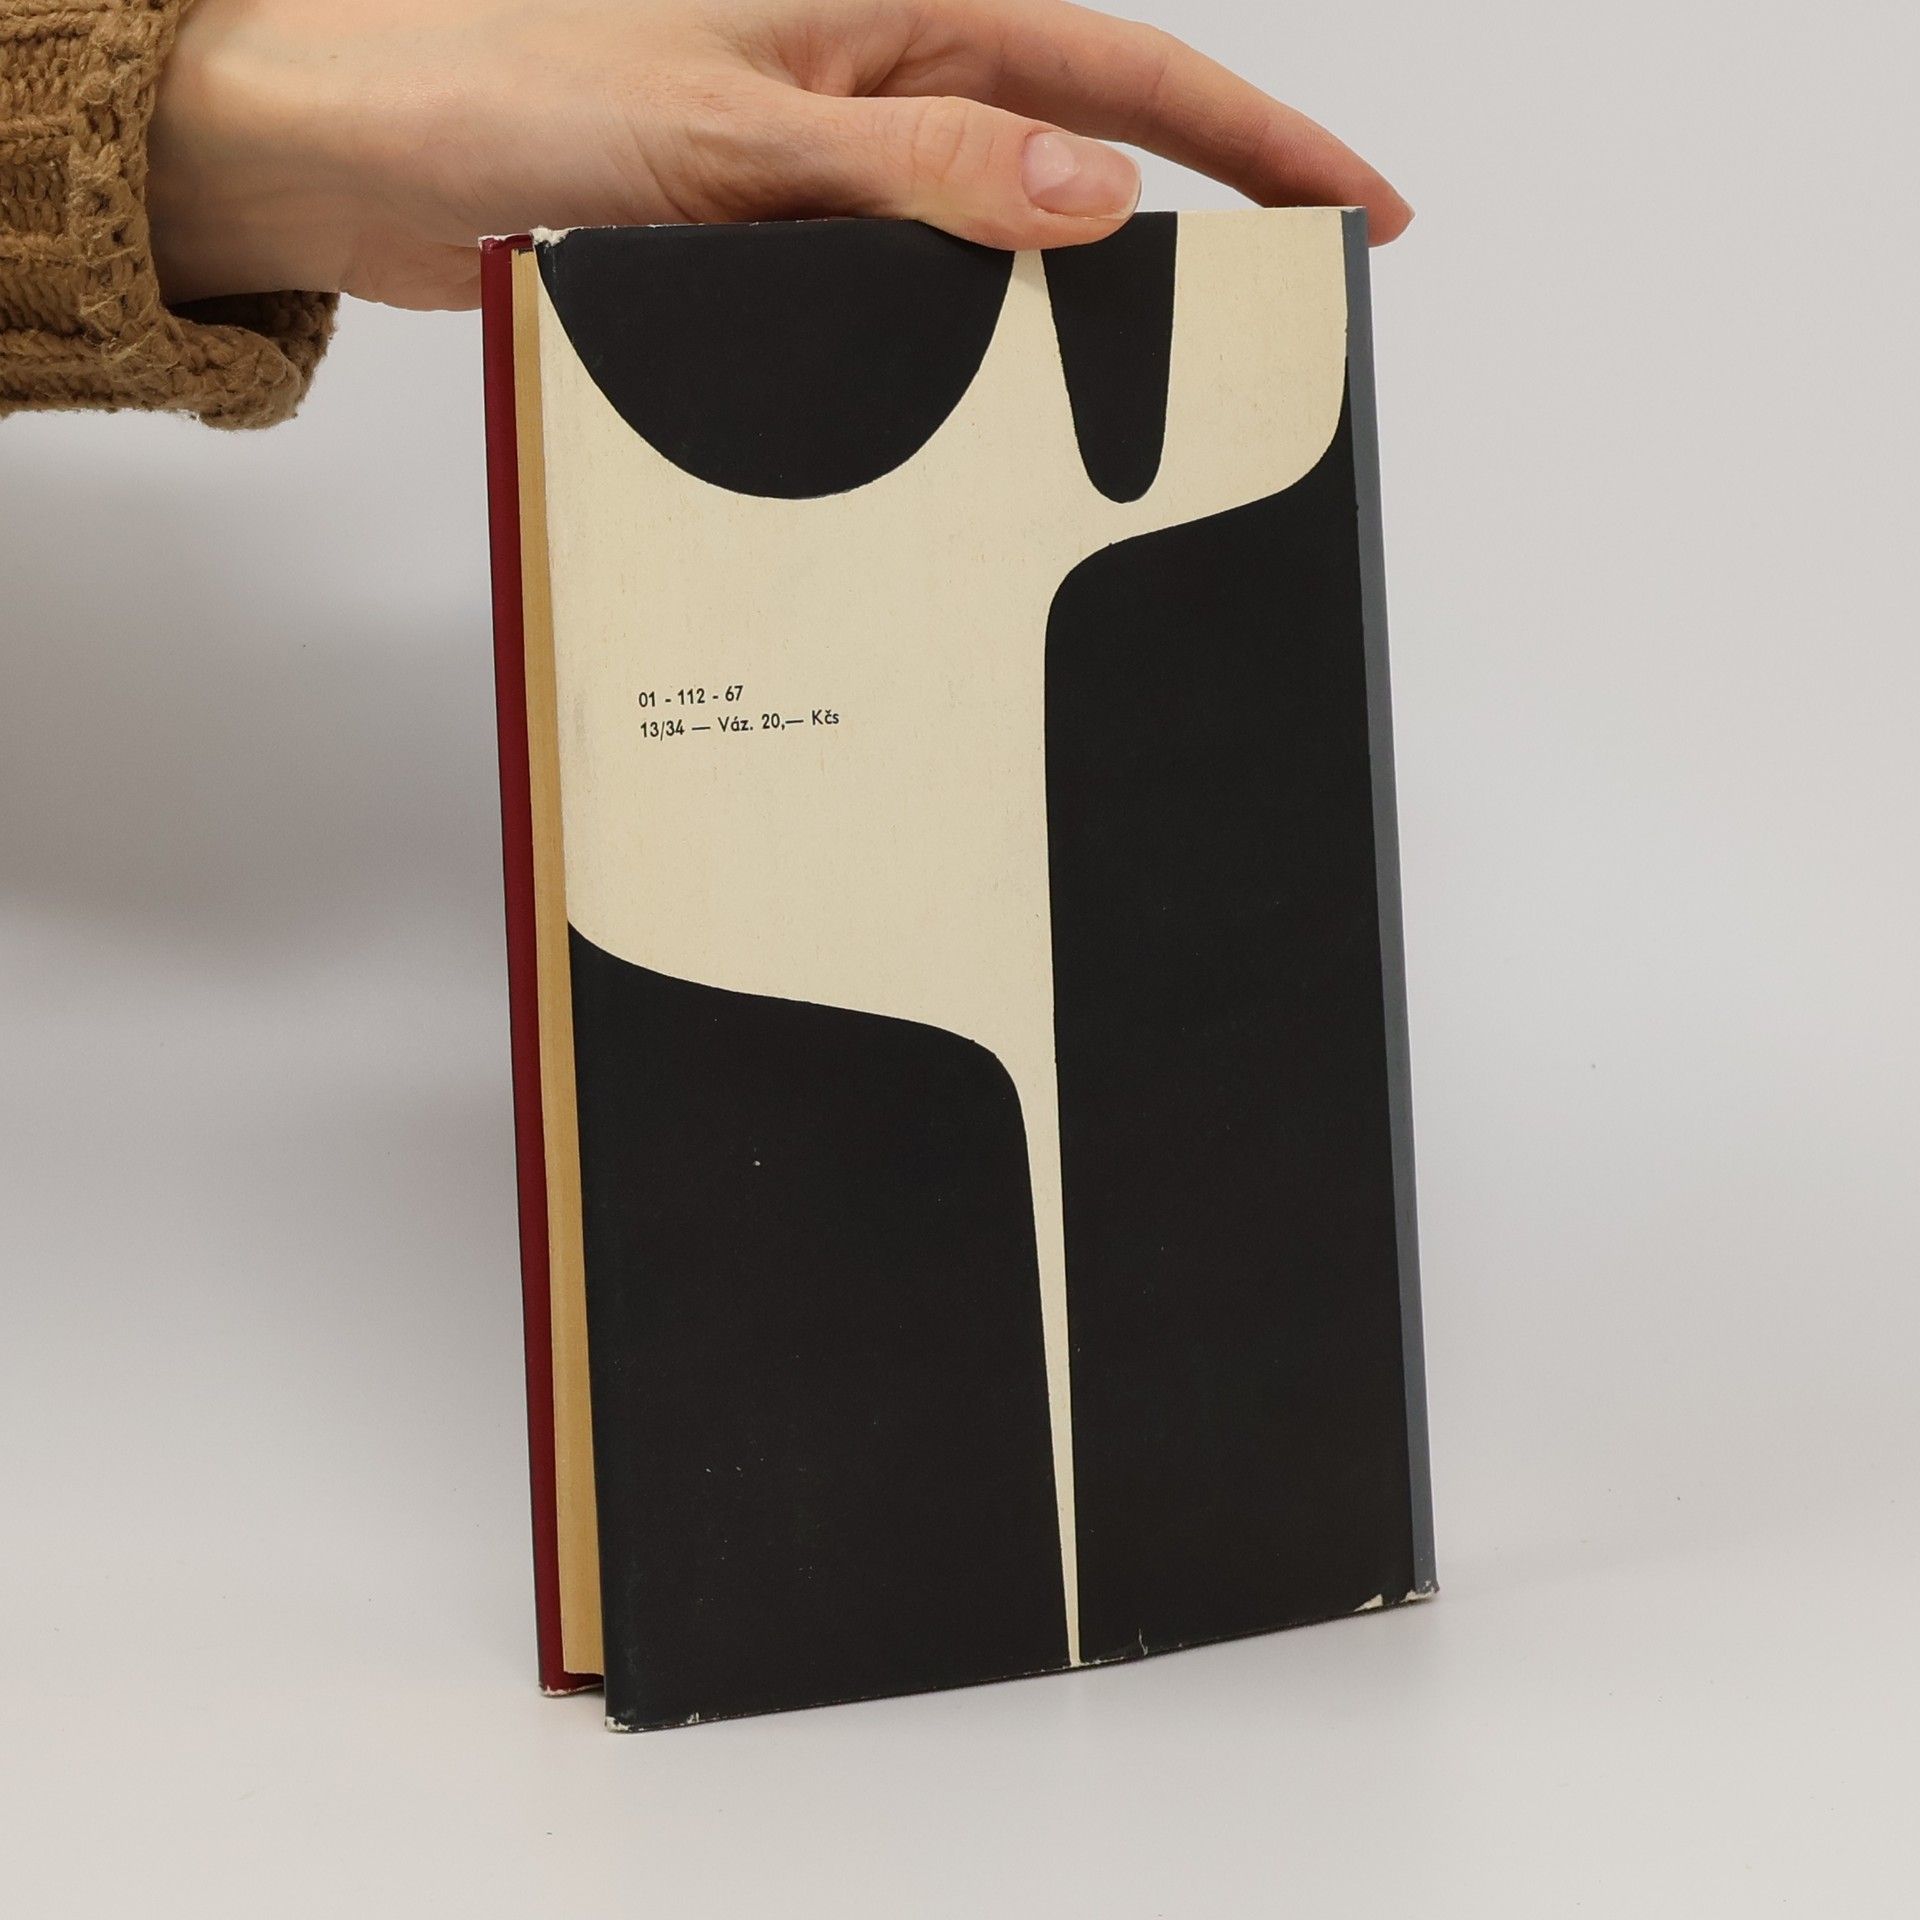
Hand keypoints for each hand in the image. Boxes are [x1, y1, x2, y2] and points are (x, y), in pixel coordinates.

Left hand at [148, 0, 1411, 309]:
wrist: (353, 155)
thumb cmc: (503, 88)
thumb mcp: (736, 133)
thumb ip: (915, 171)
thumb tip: (1095, 199)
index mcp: (887, 16)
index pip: (1124, 70)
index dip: (1257, 138)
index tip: (1359, 206)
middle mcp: (872, 89)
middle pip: (1089, 152)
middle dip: (1201, 223)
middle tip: (1287, 318)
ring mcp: (828, 175)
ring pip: (999, 245)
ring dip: (1071, 311)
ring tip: (1149, 399)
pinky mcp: (775, 248)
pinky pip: (904, 303)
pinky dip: (955, 355)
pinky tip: (980, 415)